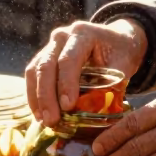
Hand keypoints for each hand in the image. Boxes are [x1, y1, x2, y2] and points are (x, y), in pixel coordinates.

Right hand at [25, 18, 147, 126]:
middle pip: (46, 65)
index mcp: (83, 34)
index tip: (68, 107)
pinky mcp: (44, 57)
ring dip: (37, 98)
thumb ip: (109, 85)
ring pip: (35, 70)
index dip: (66, 84)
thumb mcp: (122, 66)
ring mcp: (51, 45)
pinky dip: (35, 96)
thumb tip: (93, 113)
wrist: (117, 40)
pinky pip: (33, 76)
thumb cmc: (121, 53)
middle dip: (47, 96)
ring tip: (44, 121)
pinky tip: (40, 114)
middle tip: (52, 121)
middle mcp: (62, 36)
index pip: (68, 59)